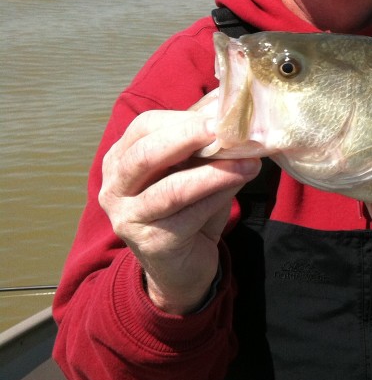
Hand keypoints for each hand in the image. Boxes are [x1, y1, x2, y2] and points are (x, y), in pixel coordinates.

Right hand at [99, 109, 260, 313]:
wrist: (182, 266)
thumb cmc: (188, 208)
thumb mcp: (193, 170)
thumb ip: (203, 145)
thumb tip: (234, 113)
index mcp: (121, 160)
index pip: (144, 128)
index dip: (182, 119)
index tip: (219, 115)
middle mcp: (115, 188)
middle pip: (146, 155)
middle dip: (188, 138)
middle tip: (225, 130)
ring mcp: (129, 218)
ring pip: (171, 189)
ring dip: (214, 172)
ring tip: (249, 162)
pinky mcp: (152, 243)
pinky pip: (189, 215)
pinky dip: (218, 197)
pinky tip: (240, 185)